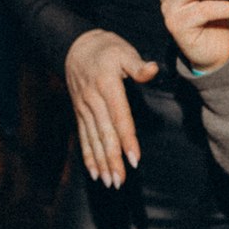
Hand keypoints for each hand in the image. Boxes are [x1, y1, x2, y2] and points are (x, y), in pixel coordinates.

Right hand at [64, 28, 158, 188]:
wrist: (75, 46)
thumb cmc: (106, 48)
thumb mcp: (123, 50)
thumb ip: (137, 64)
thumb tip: (153, 70)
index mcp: (106, 86)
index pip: (119, 117)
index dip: (127, 138)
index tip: (134, 158)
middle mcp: (93, 100)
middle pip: (105, 134)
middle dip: (113, 159)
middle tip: (120, 181)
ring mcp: (84, 108)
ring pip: (93, 139)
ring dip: (101, 163)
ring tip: (110, 182)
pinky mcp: (79, 113)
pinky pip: (83, 137)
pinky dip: (88, 156)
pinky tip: (94, 173)